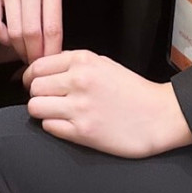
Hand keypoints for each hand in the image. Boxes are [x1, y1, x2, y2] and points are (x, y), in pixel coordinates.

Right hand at [0, 0, 62, 63]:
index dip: (52, 51)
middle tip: (37, 64)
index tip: (53, 62)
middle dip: (35, 55)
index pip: (53, 26)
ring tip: (24, 54)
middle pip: (32, 33)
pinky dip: (0, 36)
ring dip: (19, 49)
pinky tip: (7, 38)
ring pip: (13, 30)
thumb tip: (52, 40)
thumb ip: (53, 4)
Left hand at [24, 49, 191, 157]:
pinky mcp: (82, 132)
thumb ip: (74, 64)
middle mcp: (78, 80)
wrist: (159, 115)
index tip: (34, 83)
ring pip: (35, 107)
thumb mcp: (104, 63)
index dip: (32, 76)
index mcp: (83, 60)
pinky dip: (53, 126)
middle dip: (36, 94)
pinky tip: (67, 124)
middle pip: (34, 87)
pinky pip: (49, 127)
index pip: (38, 65)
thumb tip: (45, 70)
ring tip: (54, 113)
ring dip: (41, 111)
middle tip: (46, 99)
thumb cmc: (133, 91)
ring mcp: (79, 107)